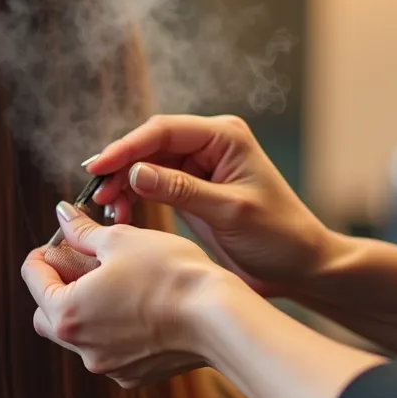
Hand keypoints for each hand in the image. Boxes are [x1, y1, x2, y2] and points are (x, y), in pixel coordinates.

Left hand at [23, 201, 247, 387]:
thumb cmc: (170, 274)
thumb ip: (83, 232)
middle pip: (47, 314)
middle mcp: (80, 347)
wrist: (218, 318)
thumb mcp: (121, 240)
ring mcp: (107, 366)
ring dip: (85, 310)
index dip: (43, 253)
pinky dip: (112, 331)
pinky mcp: (133, 376)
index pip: (33, 278)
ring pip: (79, 335)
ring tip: (113, 284)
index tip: (58, 242)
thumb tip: (63, 215)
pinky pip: (108, 351)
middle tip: (80, 264)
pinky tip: (137, 309)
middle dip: (56, 288)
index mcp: (66, 312)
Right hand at [88, 114, 337, 296]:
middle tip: (96, 194)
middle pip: (150, 145)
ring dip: (124, 185)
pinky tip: (122, 215)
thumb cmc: (278, 235)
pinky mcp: (192, 190)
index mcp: (224, 137)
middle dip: (120, 167)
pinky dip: (135, 198)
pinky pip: (154, 186)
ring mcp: (199, 167)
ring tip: (107, 209)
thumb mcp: (229, 212)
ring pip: (147, 166)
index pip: (164, 131)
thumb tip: (135, 172)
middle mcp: (209, 145)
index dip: (127, 147)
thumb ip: (182, 190)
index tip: (98, 167)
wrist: (300, 266)